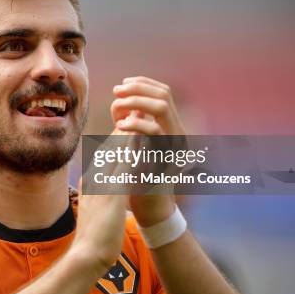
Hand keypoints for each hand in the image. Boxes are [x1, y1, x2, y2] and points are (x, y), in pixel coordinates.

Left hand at [110, 76, 184, 226]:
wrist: (150, 209)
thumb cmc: (138, 177)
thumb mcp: (135, 145)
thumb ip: (133, 125)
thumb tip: (122, 104)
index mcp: (172, 127)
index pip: (163, 92)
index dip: (142, 84)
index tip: (122, 84)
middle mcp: (178, 132)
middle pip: (163, 94)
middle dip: (137, 88)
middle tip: (116, 91)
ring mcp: (175, 143)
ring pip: (161, 106)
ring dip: (135, 101)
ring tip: (117, 106)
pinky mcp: (167, 155)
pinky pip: (154, 130)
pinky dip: (135, 123)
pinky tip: (120, 125)